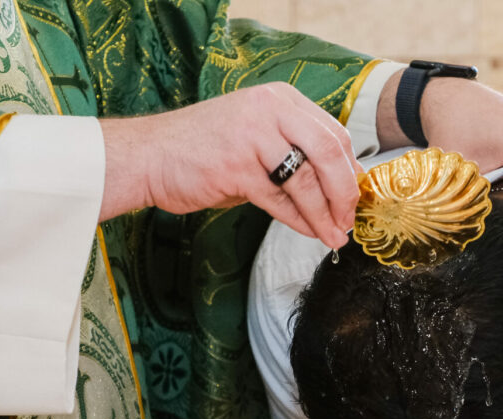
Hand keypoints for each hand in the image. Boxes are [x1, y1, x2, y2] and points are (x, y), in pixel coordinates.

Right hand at [99, 83, 361, 248]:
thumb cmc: (204, 149)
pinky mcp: (237, 167)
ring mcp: (253, 137)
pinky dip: (300, 220)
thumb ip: (294, 150)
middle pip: (329, 152)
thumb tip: (338, 185)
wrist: (150, 156)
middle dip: (344, 193)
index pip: (333, 133)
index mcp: (280, 99)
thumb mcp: (256, 136)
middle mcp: (270, 110)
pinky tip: (309, 232)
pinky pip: (281, 200)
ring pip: (306, 180)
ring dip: (324, 214)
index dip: (350, 170)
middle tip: (348, 220)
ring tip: (334, 236)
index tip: (353, 199)